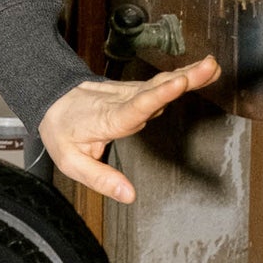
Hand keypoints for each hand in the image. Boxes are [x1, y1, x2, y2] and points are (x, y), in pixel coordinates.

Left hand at [38, 56, 219, 202]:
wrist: (50, 99)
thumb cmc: (61, 131)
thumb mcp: (71, 162)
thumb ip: (100, 180)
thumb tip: (129, 195)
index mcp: (107, 119)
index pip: (135, 108)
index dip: (158, 95)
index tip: (178, 83)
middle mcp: (121, 101)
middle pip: (154, 89)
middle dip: (183, 78)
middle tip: (208, 67)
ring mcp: (128, 93)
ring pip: (159, 82)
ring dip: (187, 74)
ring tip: (211, 67)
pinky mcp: (134, 90)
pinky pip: (159, 83)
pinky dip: (181, 76)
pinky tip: (201, 72)